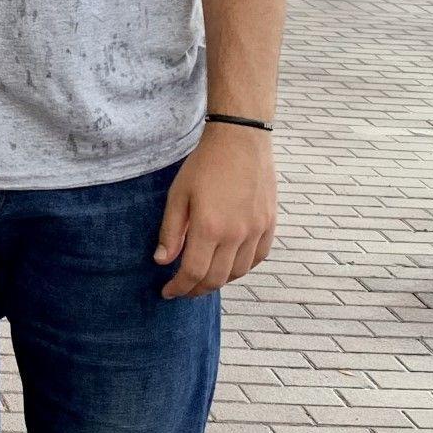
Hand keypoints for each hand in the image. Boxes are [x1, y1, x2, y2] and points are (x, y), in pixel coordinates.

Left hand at [155, 126, 276, 298]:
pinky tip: (229, 265)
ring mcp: (256, 230)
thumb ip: (171, 231)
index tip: (168, 292)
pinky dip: (242, 268)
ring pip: (238, 272)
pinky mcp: (269, 223)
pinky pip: (258, 258)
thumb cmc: (205, 165)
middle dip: (196, 290)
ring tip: (204, 279)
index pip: (193, 273)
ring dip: (219, 281)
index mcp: (209, 228)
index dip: (179, 288)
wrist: (241, 139)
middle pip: (216, 279)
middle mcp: (236, 234)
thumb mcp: (178, 195)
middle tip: (183, 290)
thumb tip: (162, 262)